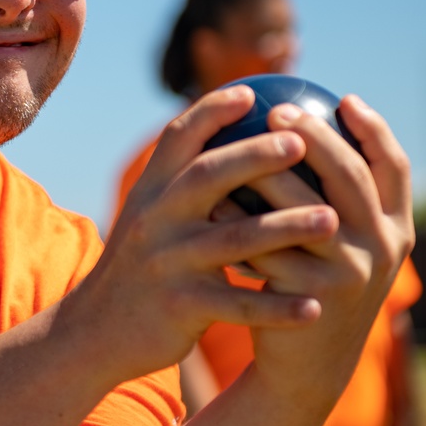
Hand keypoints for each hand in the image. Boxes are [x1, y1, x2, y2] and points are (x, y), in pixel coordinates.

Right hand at [87, 85, 341, 381]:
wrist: (94, 332)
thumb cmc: (139, 269)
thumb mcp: (148, 219)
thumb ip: (181, 187)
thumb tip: (234, 146)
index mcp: (149, 194)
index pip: (178, 139)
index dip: (212, 112)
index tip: (252, 93)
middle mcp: (154, 221)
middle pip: (207, 177)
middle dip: (256, 155)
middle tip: (301, 143)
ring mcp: (166, 264)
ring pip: (233, 239)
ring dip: (286, 228)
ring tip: (331, 219)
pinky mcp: (179, 307)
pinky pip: (237, 304)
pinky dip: (276, 306)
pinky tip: (313, 306)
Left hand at [239, 94, 413, 408]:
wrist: (305, 364)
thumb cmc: (316, 284)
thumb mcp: (343, 246)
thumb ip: (339, 200)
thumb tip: (308, 128)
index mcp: (395, 230)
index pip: (394, 167)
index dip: (374, 129)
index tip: (343, 99)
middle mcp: (383, 250)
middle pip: (352, 177)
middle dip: (316, 137)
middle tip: (278, 111)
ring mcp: (351, 275)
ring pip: (308, 210)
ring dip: (269, 174)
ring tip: (236, 144)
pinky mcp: (312, 298)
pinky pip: (269, 248)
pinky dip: (240, 220)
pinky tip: (212, 199)